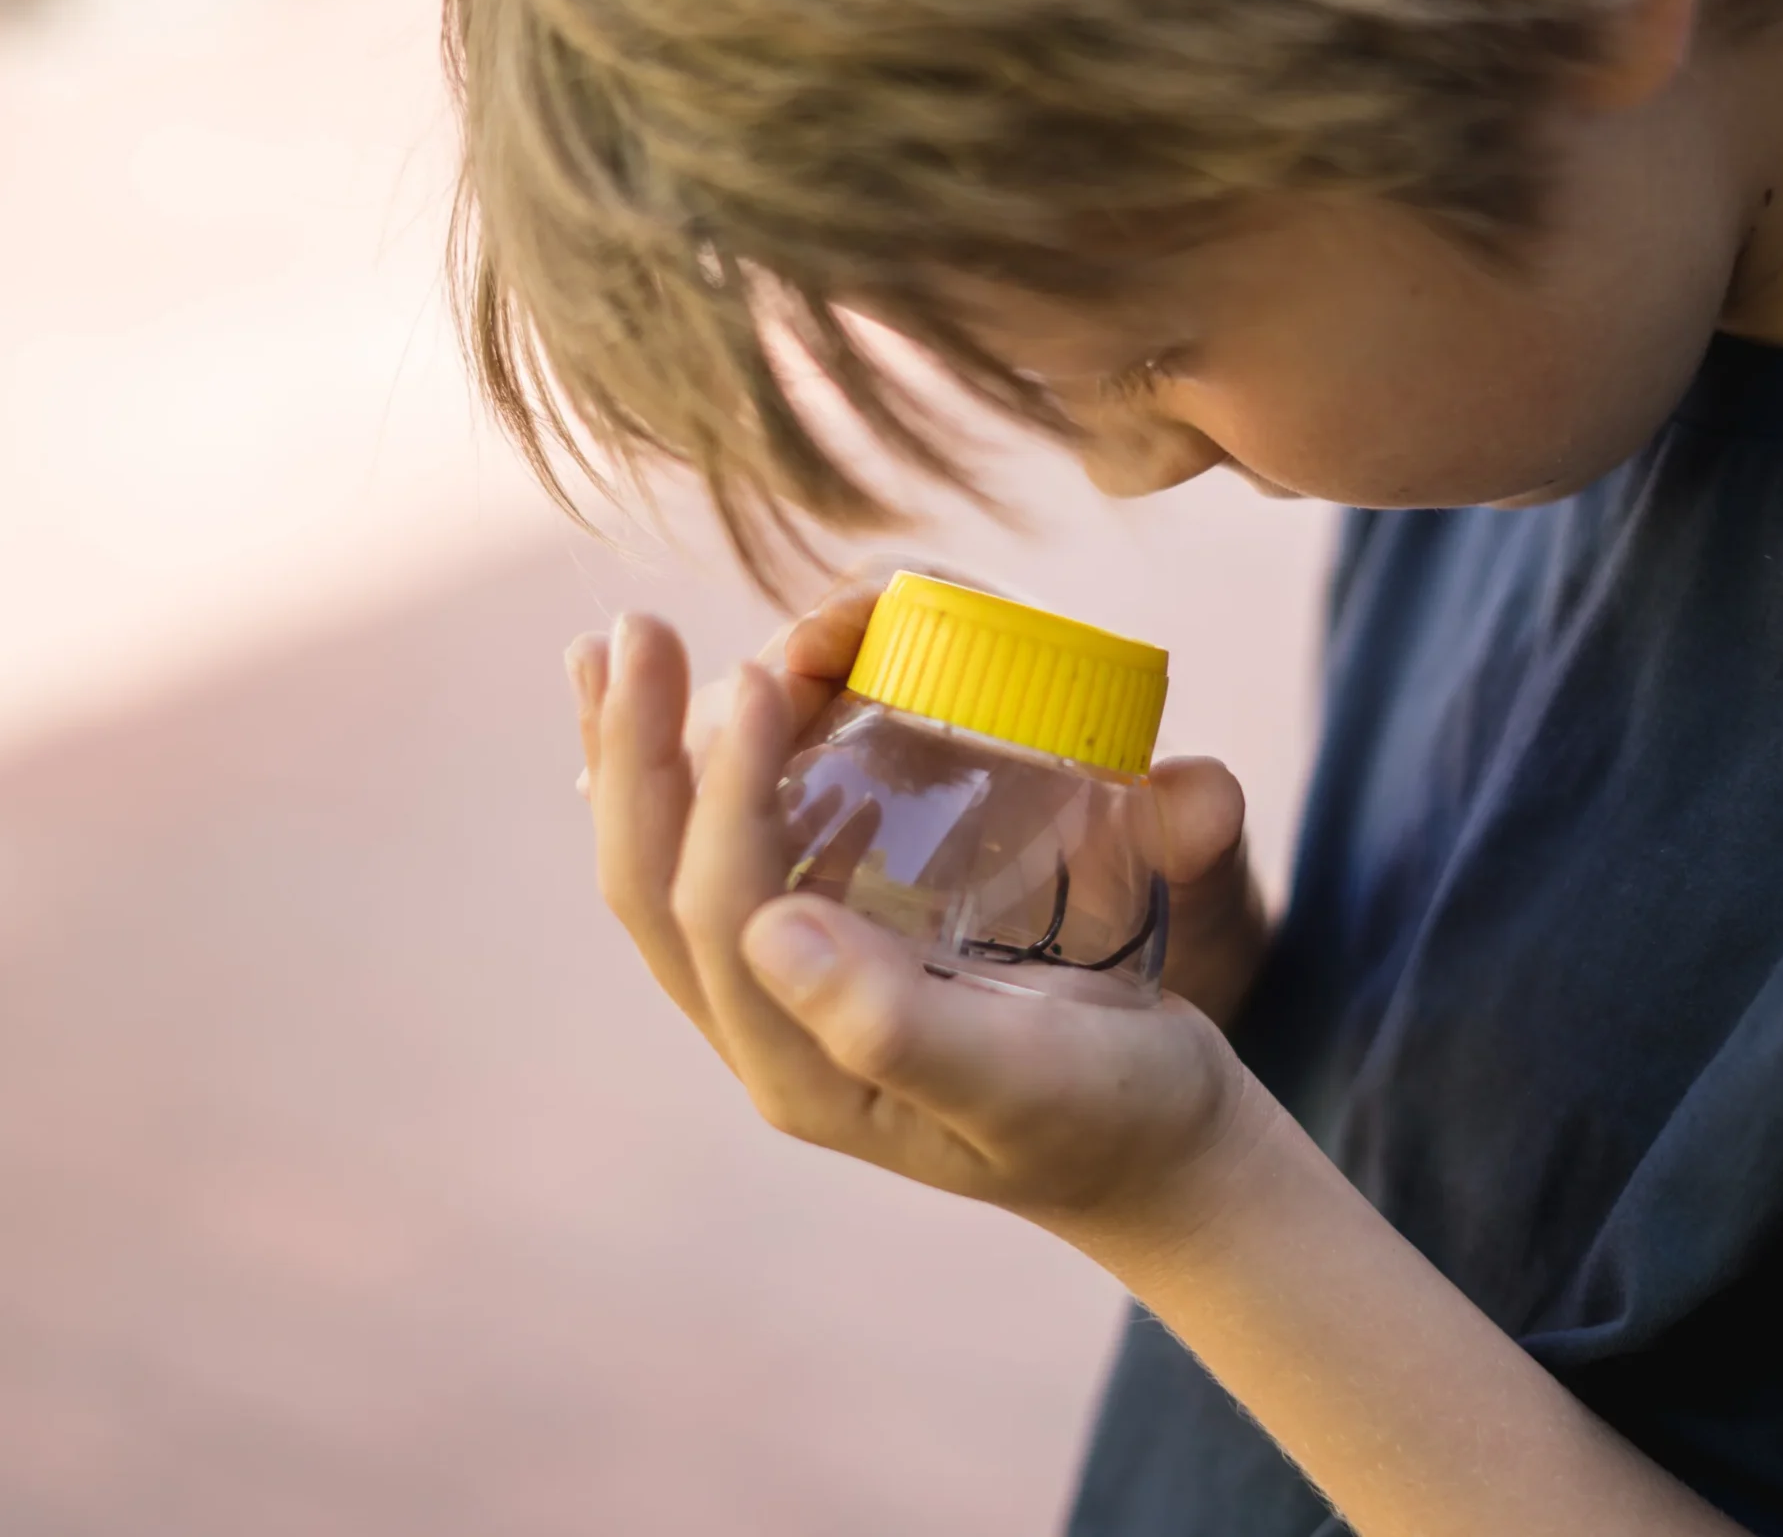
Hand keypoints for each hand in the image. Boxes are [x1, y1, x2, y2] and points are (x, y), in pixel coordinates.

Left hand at [567, 607, 1272, 1248]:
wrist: (1165, 1156)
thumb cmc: (1120, 1113)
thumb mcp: (1027, 1079)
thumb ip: (901, 1024)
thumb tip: (770, 929)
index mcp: (803, 1071)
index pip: (720, 909)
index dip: (726, 786)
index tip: (765, 671)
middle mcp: (769, 1040)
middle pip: (654, 885)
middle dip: (633, 751)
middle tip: (635, 625)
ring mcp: (787, 1004)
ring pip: (671, 870)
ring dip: (639, 757)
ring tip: (618, 650)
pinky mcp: (823, 965)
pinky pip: (725, 864)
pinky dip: (694, 781)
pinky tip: (698, 715)